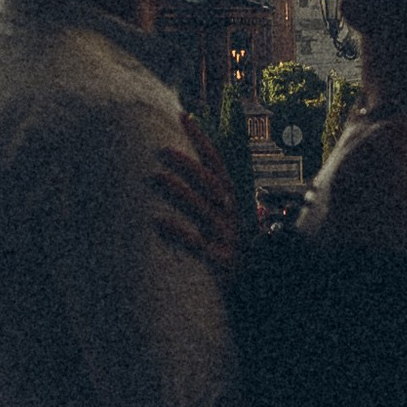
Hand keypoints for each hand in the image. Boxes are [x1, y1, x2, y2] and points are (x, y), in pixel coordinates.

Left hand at [151, 119, 241, 275]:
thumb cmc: (225, 250)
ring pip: (204, 210)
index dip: (200, 139)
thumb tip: (165, 170)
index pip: (216, 163)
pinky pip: (199, 245)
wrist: (252, 289)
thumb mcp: (218, 220)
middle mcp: (229, 215)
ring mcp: (226, 238)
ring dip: (179, 191)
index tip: (182, 116)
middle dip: (187, 164)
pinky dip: (179, 232)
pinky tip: (157, 222)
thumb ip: (200, 197)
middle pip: (210, 183)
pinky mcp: (220, 263)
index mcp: (229, 200)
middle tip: (161, 150)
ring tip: (155, 177)